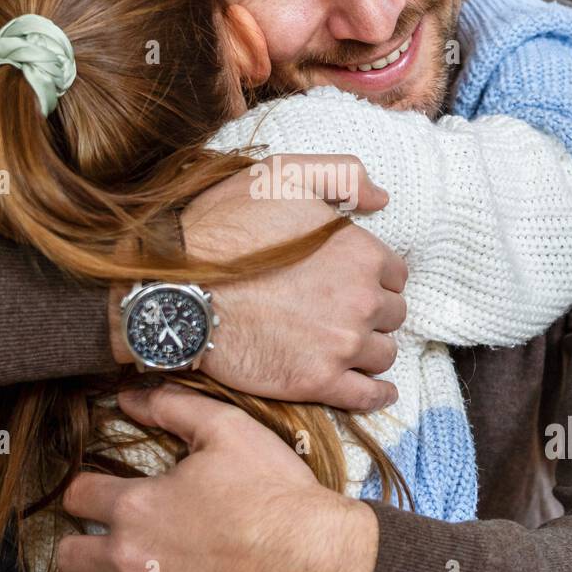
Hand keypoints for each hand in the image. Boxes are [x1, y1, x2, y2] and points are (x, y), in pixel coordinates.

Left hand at [59, 382, 379, 571]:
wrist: (315, 560)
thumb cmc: (274, 493)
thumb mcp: (228, 429)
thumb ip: (172, 407)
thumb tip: (127, 396)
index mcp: (136, 505)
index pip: (78, 497)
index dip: (88, 493)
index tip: (101, 498)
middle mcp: (128, 557)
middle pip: (69, 555)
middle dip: (83, 546)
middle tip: (108, 545)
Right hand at [184, 154, 406, 410]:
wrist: (176, 289)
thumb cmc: (224, 228)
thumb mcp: (282, 175)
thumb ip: (342, 175)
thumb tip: (381, 198)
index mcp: (360, 251)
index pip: (395, 273)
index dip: (374, 276)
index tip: (353, 281)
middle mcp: (361, 300)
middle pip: (392, 314)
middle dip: (374, 312)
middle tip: (344, 311)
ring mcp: (341, 345)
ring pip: (383, 353)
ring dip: (371, 348)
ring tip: (348, 345)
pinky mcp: (317, 382)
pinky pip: (368, 395)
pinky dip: (378, 393)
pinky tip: (378, 389)